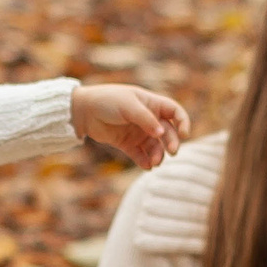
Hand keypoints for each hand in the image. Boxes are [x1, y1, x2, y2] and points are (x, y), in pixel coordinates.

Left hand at [72, 83, 188, 169]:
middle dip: (171, 142)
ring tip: (155, 162)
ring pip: (155, 146)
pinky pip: (140, 155)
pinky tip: (147, 166)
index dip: (183, 122)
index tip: (184, 134)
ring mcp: (138, 132)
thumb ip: (145, 119)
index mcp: (152, 104)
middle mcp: (148, 119)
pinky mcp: (127, 144)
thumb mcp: (128, 106)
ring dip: (158, 154)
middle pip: (167, 132)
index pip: (175, 112)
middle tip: (172, 152)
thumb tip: (161, 133)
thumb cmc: (107, 100)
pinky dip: (145, 161)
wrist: (83, 110)